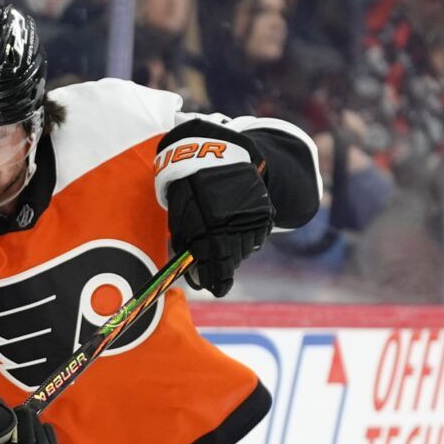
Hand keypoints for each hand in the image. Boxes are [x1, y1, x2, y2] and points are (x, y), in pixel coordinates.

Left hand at [156, 126, 273, 296]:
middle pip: (233, 258)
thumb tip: (193, 271)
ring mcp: (251, 217)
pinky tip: (236, 228)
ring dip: (235, 251)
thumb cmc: (190, 187)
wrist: (217, 155)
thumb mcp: (180, 213)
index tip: (216, 289)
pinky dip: (247, 238)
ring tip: (224, 238)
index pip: (216, 262)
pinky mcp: (263, 211)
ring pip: (246, 249)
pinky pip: (257, 237)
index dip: (216, 279)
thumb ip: (186, 243)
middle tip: (216, 269)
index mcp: (209, 225)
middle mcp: (233, 222)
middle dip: (223, 265)